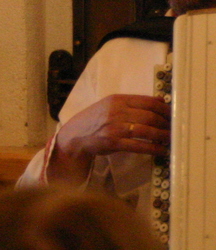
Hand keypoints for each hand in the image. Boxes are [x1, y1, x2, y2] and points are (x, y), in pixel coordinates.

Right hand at [47, 94, 169, 183]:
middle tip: (174, 130)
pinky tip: (161, 150)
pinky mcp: (113, 142)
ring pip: (147, 131)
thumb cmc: (95, 119)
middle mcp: (116, 111)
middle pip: (150, 116)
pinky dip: (154, 148)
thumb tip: (159, 102)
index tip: (173, 115)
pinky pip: (139, 145)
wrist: (75, 134)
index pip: (148, 102)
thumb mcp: (110, 105)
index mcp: (117, 99)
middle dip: (166, 124)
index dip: (165, 109)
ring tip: (170, 140)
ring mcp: (114, 127)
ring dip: (163, 136)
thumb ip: (131, 103)